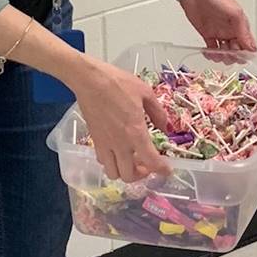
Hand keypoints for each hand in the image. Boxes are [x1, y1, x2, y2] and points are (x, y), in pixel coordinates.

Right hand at [75, 58, 170, 182]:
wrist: (90, 80)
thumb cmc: (118, 83)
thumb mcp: (145, 93)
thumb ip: (158, 113)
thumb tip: (164, 127)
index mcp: (136, 132)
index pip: (151, 161)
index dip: (161, 170)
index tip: (166, 170)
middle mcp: (120, 144)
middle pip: (129, 176)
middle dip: (141, 175)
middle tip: (147, 164)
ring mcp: (105, 144)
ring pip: (113, 174)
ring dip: (124, 172)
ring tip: (131, 161)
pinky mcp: (94, 140)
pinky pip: (102, 161)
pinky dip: (111, 163)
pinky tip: (117, 152)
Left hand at [180, 0, 255, 51]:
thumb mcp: (234, 13)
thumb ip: (243, 31)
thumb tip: (252, 47)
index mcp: (240, 25)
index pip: (248, 45)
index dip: (245, 53)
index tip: (240, 57)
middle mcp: (231, 31)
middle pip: (236, 51)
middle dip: (233, 56)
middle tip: (226, 54)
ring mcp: (219, 33)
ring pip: (224, 52)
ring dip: (221, 56)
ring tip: (216, 54)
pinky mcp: (208, 35)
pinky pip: (212, 49)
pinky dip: (211, 54)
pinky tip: (209, 53)